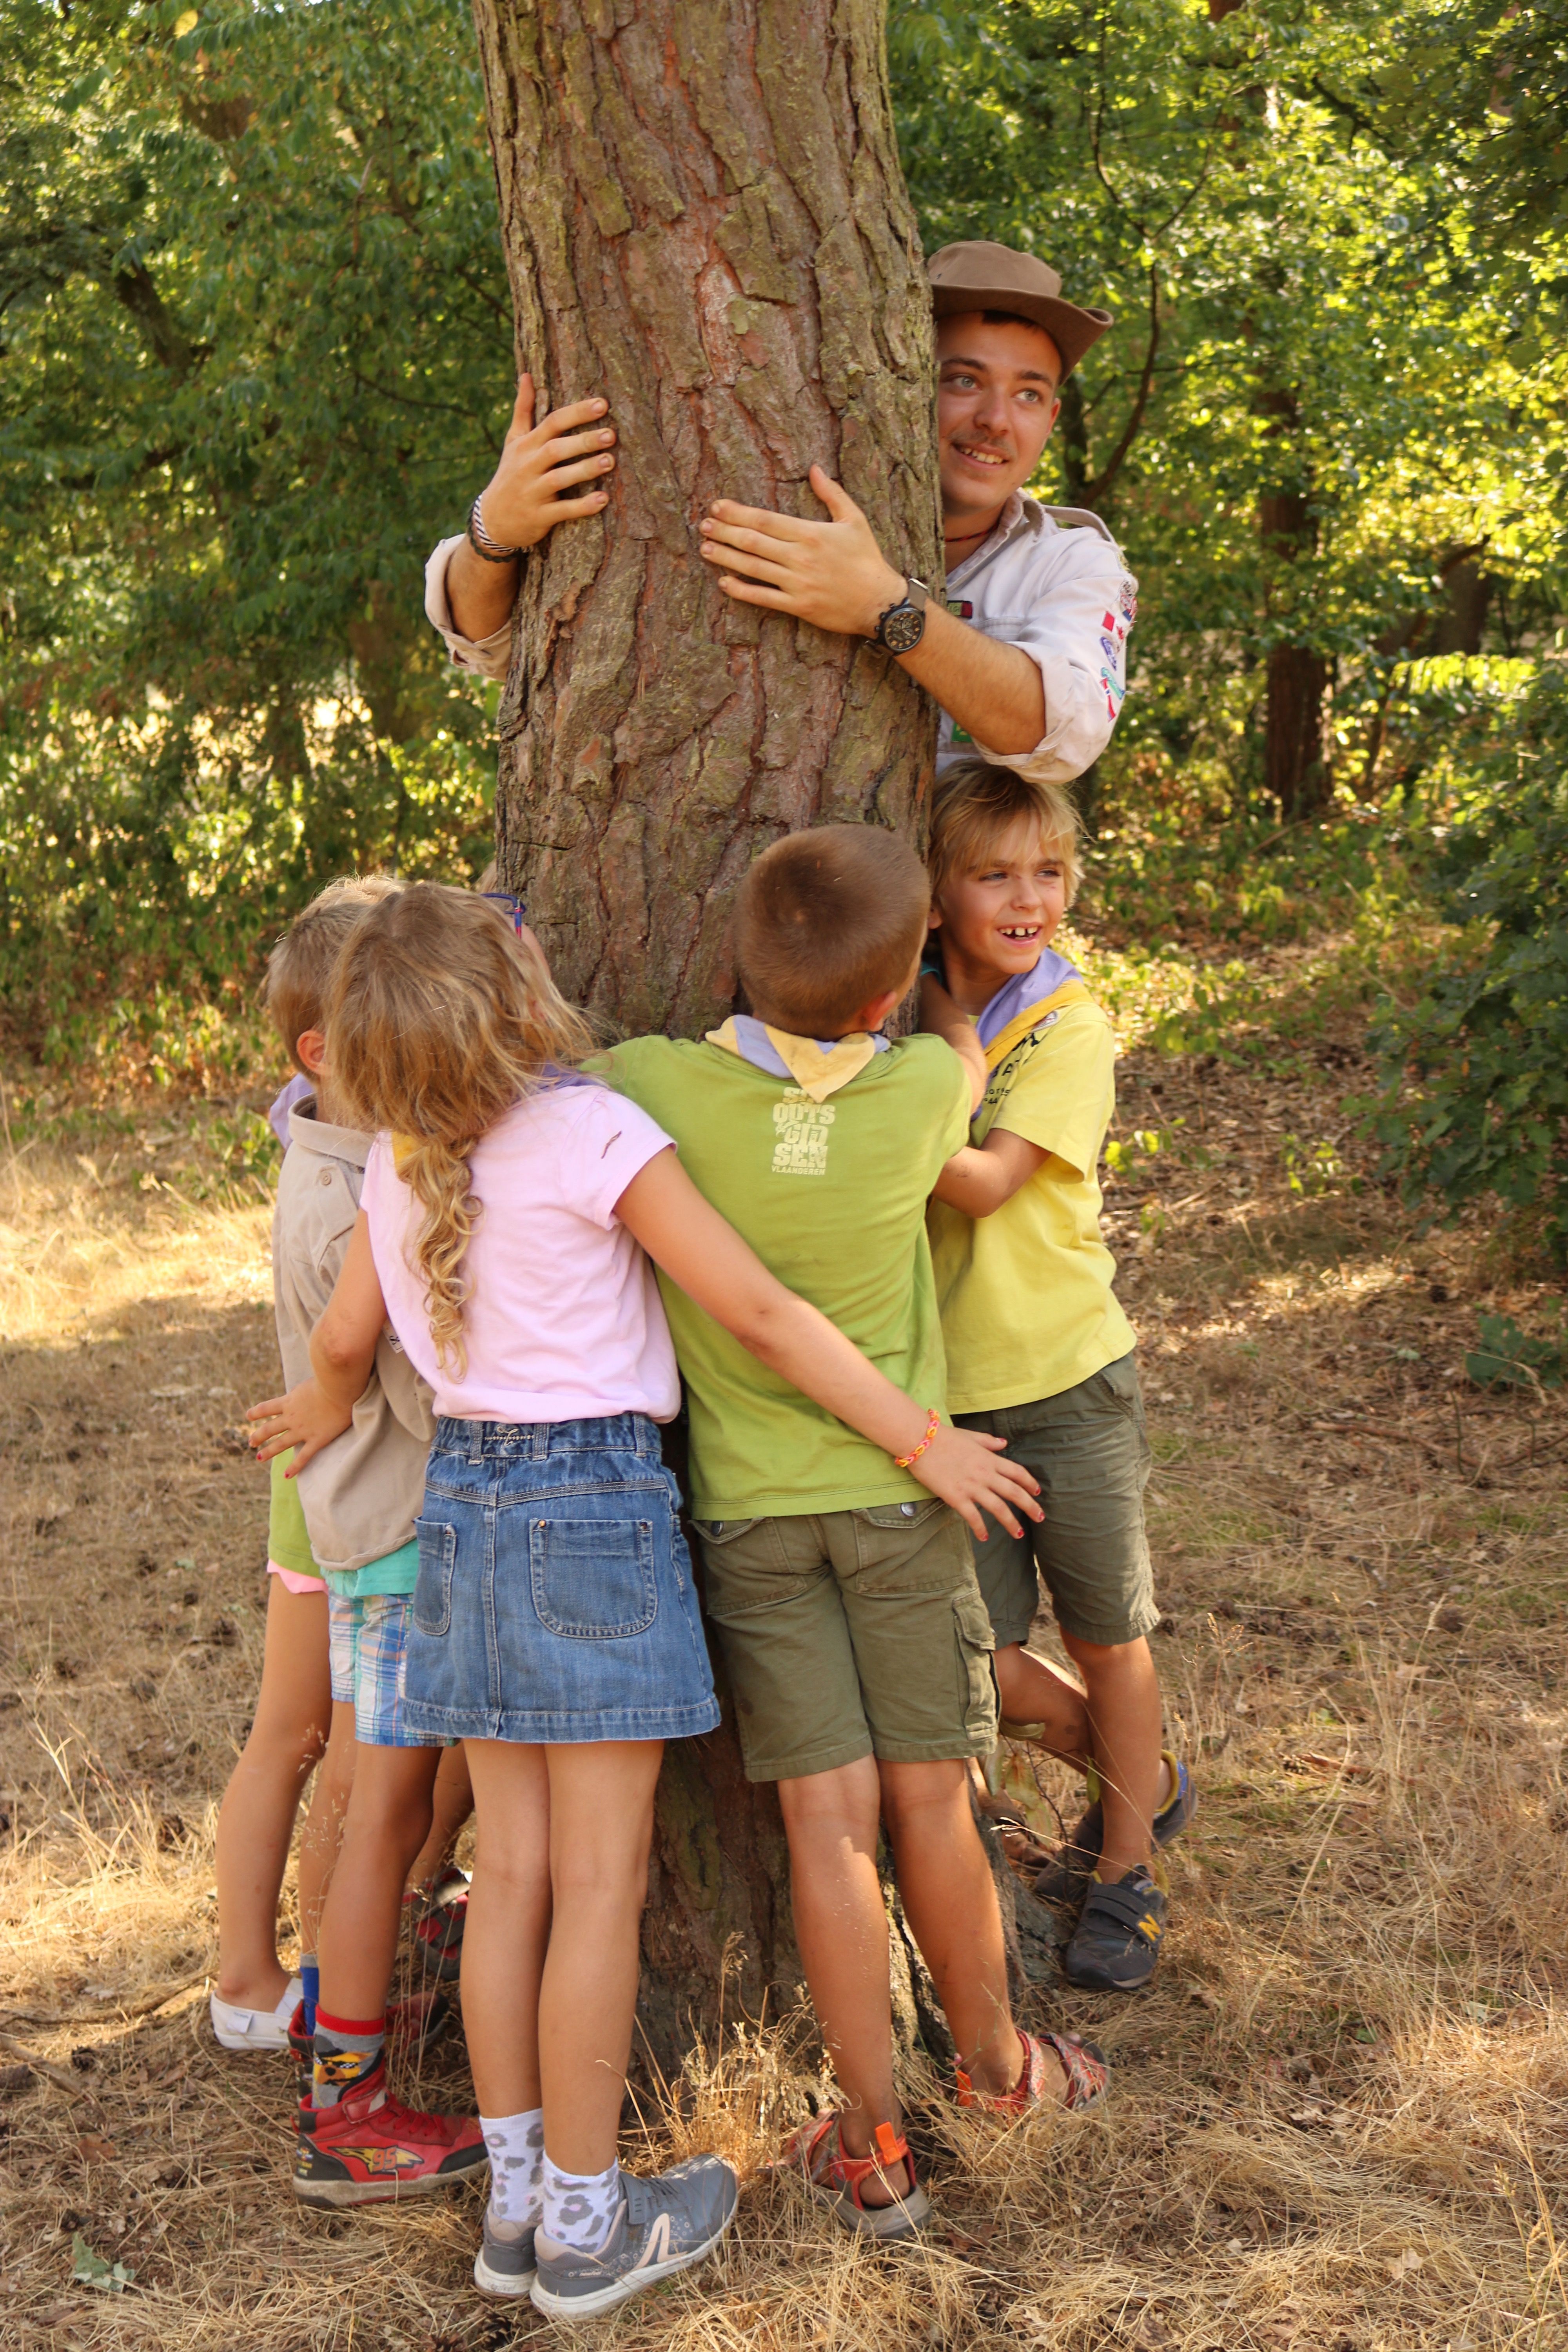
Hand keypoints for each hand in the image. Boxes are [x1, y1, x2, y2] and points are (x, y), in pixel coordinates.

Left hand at [246, 1380, 352, 1472]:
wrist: (339, 1390)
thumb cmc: (328, 1380)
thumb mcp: (307, 1382)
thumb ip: (300, 1391)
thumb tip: (299, 1392)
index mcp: (288, 1401)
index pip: (266, 1408)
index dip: (256, 1412)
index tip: (248, 1416)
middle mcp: (291, 1418)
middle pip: (269, 1429)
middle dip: (258, 1436)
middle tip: (251, 1442)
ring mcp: (302, 1431)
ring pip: (281, 1444)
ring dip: (268, 1452)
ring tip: (259, 1457)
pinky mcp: (316, 1440)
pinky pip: (303, 1457)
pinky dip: (294, 1468)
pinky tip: (286, 1476)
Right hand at [476, 374, 617, 552]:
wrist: (492, 519)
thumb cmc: (510, 474)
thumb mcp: (513, 441)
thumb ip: (523, 409)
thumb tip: (526, 375)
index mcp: (526, 445)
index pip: (552, 422)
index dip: (577, 413)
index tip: (602, 404)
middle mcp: (528, 466)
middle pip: (556, 448)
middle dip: (583, 441)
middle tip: (611, 434)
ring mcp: (533, 492)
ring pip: (559, 479)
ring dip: (585, 470)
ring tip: (610, 461)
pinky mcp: (539, 517)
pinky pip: (562, 511)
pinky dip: (582, 506)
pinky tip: (603, 499)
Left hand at [698, 462, 907, 635]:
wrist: (880, 602)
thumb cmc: (867, 559)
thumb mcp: (854, 519)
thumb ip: (832, 493)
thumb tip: (814, 468)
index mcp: (810, 533)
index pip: (765, 519)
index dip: (737, 512)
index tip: (717, 506)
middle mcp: (800, 557)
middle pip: (753, 541)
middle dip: (725, 531)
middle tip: (703, 524)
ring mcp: (797, 584)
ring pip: (753, 568)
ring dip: (726, 557)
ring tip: (705, 548)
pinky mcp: (798, 606)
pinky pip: (763, 598)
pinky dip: (741, 591)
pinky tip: (724, 583)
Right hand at [907, 1424, 1042, 1542]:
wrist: (920, 1441)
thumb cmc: (943, 1437)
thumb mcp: (970, 1436)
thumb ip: (989, 1441)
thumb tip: (1004, 1443)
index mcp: (990, 1458)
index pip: (1017, 1472)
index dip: (1029, 1483)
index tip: (1037, 1492)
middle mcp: (985, 1474)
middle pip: (1014, 1493)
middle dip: (1030, 1506)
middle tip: (1040, 1518)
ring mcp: (972, 1486)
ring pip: (998, 1508)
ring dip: (1010, 1522)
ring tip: (1018, 1533)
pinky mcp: (956, 1497)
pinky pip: (973, 1516)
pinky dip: (980, 1528)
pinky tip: (984, 1537)